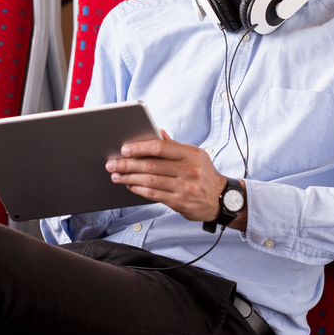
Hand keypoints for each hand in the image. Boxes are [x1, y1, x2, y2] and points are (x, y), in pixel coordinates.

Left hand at [105, 130, 227, 223]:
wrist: (222, 199)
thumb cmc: (204, 174)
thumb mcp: (195, 155)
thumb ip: (175, 145)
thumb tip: (157, 132)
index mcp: (191, 154)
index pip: (161, 147)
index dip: (140, 147)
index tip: (124, 149)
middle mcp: (189, 170)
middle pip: (151, 165)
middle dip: (128, 164)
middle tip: (112, 163)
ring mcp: (184, 187)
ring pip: (150, 181)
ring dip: (129, 178)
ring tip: (116, 175)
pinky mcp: (180, 202)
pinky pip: (154, 194)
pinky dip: (139, 189)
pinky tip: (130, 185)